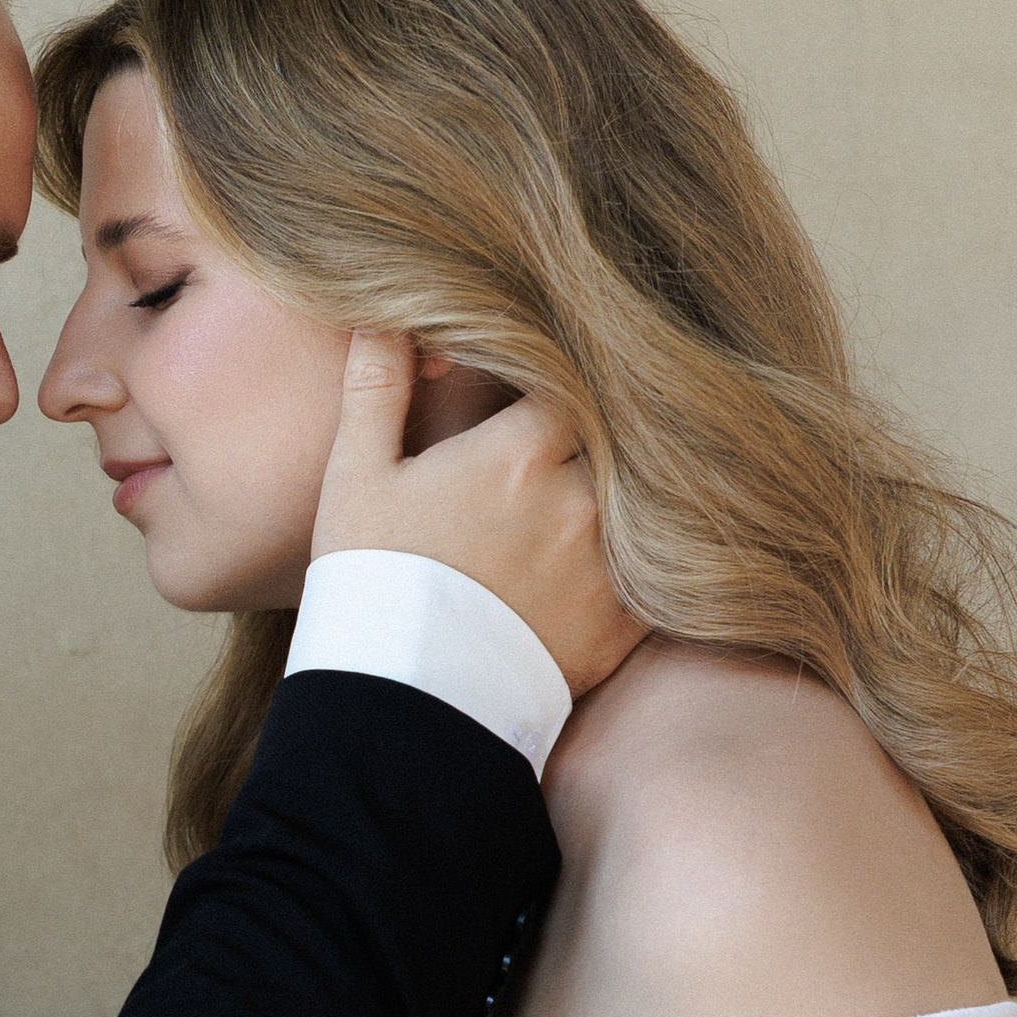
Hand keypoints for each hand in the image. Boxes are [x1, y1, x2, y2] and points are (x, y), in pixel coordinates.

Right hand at [311, 331, 645, 697]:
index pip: (574, 380)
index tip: (552, 388)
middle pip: (618, 437)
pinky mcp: (622, 624)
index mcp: (520, 451)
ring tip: (601, 497)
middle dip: (601, 434)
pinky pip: (658, 570)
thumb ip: (377, 386)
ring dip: (627, 493)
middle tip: (584, 438)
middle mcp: (578, 500)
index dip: (566, 379)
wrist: (399, 705)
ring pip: (645, 500)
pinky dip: (649, 557)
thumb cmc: (372, 583)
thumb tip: (384, 312)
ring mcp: (607, 564)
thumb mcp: (357, 478)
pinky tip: (632, 552)